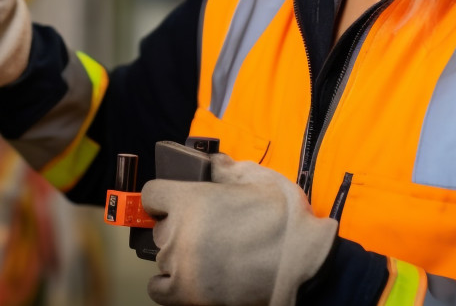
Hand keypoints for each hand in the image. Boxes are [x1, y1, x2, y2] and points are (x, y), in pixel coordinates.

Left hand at [141, 154, 337, 305]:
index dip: (163, 198)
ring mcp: (182, 264)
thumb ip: (226, 168)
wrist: (304, 263)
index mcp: (191, 199)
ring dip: (179, 255)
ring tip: (208, 254)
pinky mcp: (189, 293)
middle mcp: (180, 231)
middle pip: (160, 227)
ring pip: (162, 257)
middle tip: (206, 230)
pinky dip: (168, 284)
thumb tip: (213, 163)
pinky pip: (158, 288)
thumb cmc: (284, 219)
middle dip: (178, 227)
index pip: (152, 194)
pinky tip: (187, 276)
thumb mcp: (257, 177)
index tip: (172, 202)